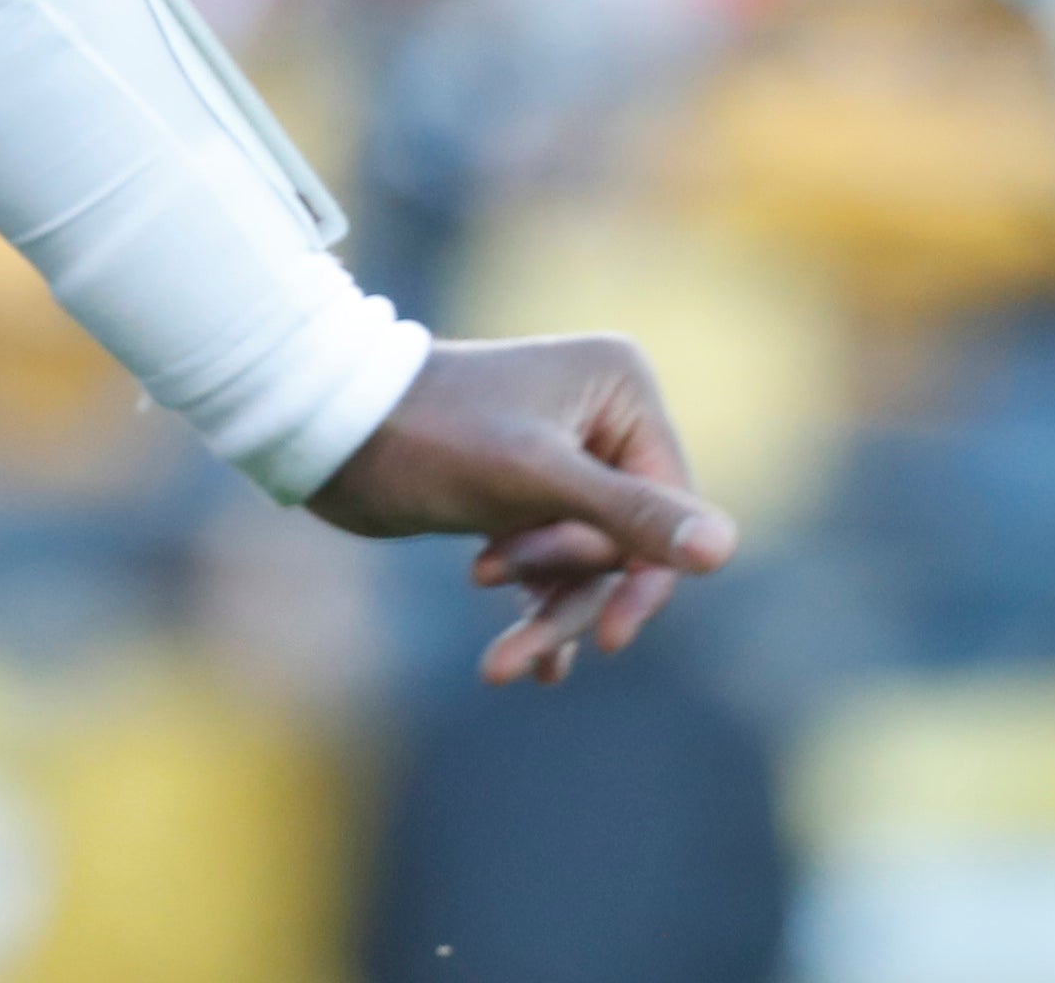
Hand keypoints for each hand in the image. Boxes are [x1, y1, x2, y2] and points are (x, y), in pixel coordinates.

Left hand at [305, 333, 741, 688]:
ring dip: (548, 612)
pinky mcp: (523, 489)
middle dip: (571, 596)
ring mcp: (563, 452)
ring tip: (500, 667)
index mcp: (622, 387)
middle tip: (512, 656)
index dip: (640, 578)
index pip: (669, 508)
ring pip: (587, 559)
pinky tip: (528, 663)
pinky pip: (554, 561)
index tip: (612, 638)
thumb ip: (629, 517)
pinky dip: (538, 606)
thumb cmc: (431, 438)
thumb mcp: (536, 480)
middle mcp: (602, 413)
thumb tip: (725, 549)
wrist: (329, 430)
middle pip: (626, 539)